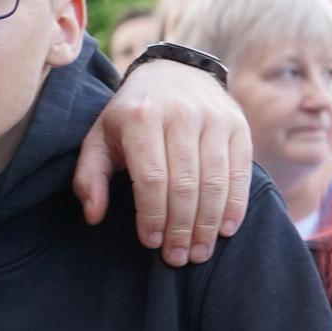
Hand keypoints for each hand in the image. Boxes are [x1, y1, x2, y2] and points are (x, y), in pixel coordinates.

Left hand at [73, 59, 252, 267]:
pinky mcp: (239, 127)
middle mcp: (181, 115)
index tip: (151, 243)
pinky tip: (226, 230)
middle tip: (178, 258)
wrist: (175, 73)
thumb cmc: (132, 114)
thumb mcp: (100, 137)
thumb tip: (94, 215)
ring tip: (200, 251)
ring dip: (209, 223)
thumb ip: (90, 175)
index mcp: (142, 117)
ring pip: (216, 181)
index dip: (153, 215)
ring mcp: (214, 119)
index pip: (152, 177)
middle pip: (186, 183)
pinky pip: (240, 172)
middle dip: (182, 227)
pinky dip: (235, 205)